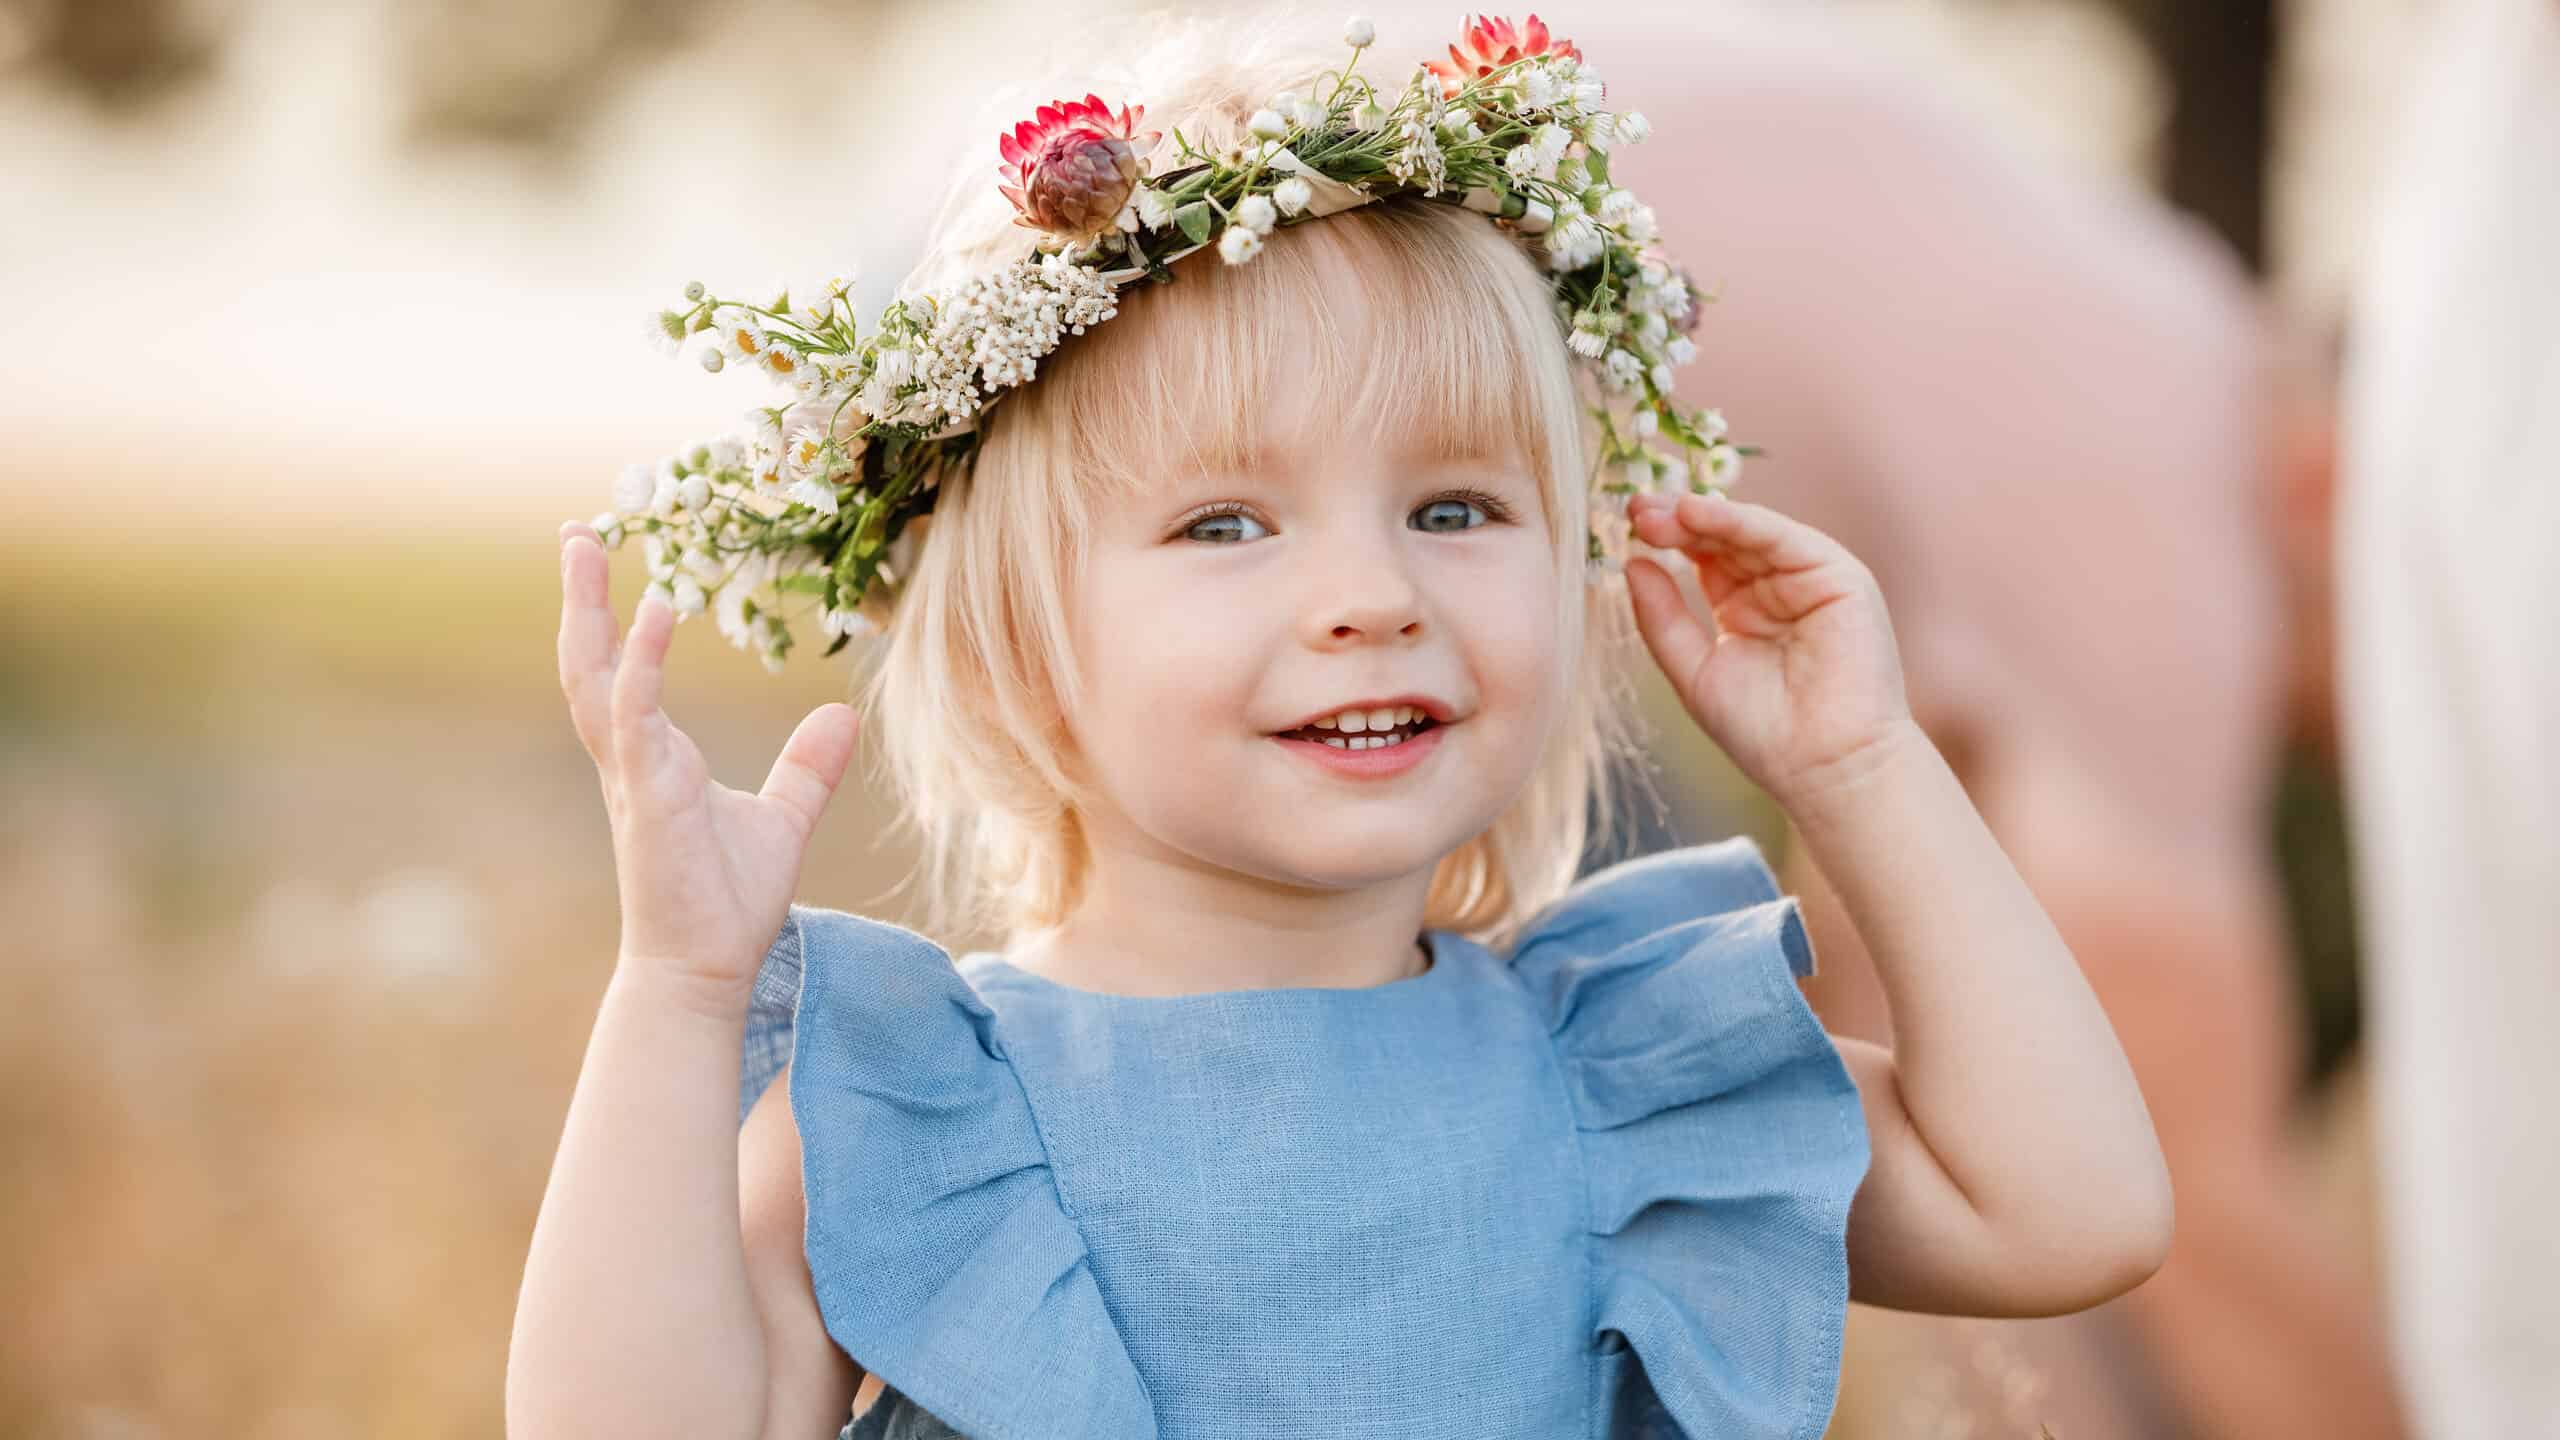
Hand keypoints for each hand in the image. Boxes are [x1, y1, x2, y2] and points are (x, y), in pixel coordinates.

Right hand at [556, 520, 859, 1008]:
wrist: (706, 970)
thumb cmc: (728, 902)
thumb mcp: (781, 821)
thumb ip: (806, 768)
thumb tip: (840, 716)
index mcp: (651, 758)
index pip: (616, 671)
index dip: (607, 618)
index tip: (606, 560)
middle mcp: (631, 758)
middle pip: (587, 661)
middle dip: (579, 598)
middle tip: (575, 530)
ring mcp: (634, 776)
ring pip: (594, 679)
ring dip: (589, 612)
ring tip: (589, 547)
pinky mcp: (649, 798)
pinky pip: (636, 717)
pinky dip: (641, 664)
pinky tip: (654, 614)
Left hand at [1622, 492, 1917, 810]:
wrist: (1825, 768)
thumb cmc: (1763, 732)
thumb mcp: (1694, 669)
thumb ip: (1662, 618)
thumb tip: (1631, 564)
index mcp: (1744, 608)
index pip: (1703, 557)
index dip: (1667, 538)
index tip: (1624, 524)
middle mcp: (1778, 587)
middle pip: (1723, 538)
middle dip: (1676, 520)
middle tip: (1633, 507)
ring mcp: (1810, 579)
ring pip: (1751, 532)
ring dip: (1701, 515)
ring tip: (1656, 510)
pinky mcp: (1840, 578)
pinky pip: (1784, 539)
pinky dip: (1740, 521)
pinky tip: (1697, 512)